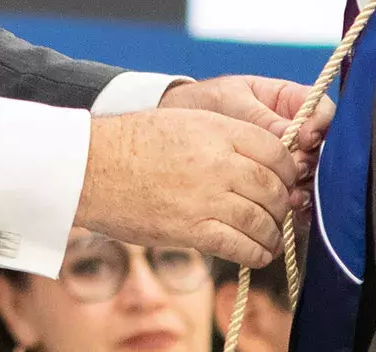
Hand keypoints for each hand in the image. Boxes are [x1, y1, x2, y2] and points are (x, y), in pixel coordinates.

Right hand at [75, 108, 299, 267]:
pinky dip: (256, 253)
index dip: (285, 170)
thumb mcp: (182, 121)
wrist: (90, 166)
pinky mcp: (192, 229)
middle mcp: (218, 162)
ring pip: (261, 220)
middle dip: (280, 204)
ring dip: (271, 233)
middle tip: (276, 212)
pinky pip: (240, 246)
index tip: (281, 181)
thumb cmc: (130, 141)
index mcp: (217, 130)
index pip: (275, 151)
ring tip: (269, 237)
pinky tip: (257, 254)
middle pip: (272, 188)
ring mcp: (207, 197)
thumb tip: (252, 160)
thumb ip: (222, 136)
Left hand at [162, 76, 333, 211]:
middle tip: (295, 172)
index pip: (322, 111)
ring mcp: (285, 159)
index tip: (305, 138)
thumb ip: (263, 119)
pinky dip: (292, 205)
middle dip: (311, 163)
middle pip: (321, 149)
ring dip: (303, 188)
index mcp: (288, 101)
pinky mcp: (274, 184)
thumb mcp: (232, 103)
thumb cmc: (204, 103)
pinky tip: (285, 211)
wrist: (175, 124)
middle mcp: (294, 131)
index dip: (320, 125)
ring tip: (289, 197)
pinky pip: (293, 195)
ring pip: (311, 176)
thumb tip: (296, 135)